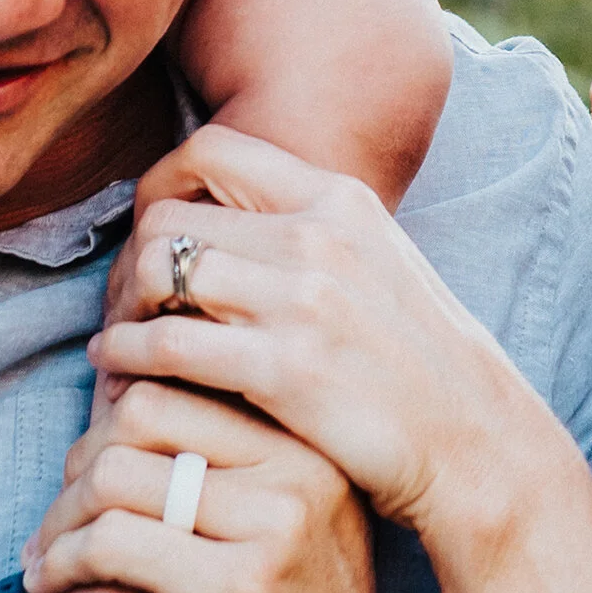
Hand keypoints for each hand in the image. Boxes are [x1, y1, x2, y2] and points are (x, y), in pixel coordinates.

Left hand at [22, 376, 412, 592]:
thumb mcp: (280, 514)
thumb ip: (220, 452)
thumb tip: (114, 380)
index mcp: (307, 439)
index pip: (179, 376)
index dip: (109, 414)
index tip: (83, 463)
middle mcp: (298, 469)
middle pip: (142, 414)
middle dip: (78, 462)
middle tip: (58, 516)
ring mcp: (272, 528)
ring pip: (117, 476)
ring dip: (59, 517)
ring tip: (45, 554)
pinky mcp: (235, 590)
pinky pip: (112, 545)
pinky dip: (61, 562)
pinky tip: (50, 585)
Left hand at [96, 128, 556, 548]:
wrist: (475, 442)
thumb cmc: (417, 364)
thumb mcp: (375, 265)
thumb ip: (308, 234)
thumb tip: (222, 225)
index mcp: (340, 200)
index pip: (213, 150)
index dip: (162, 185)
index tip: (149, 232)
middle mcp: (320, 235)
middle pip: (171, 216)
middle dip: (129, 259)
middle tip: (121, 303)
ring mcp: (305, 300)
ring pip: (157, 272)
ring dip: (120, 309)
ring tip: (115, 341)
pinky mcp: (287, 368)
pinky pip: (170, 345)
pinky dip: (128, 356)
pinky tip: (121, 374)